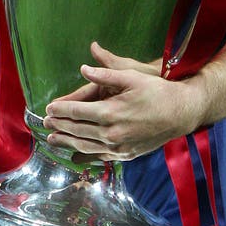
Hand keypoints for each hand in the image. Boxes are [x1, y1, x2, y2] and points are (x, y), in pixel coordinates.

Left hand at [43, 42, 202, 161]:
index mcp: (111, 112)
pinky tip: (74, 156)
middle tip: (44, 123)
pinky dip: (84, 156)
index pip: (77, 111)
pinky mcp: (126, 155)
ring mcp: (118, 147)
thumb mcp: (132, 76)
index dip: (61, 110)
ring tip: (51, 140)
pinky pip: (100, 157)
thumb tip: (83, 68)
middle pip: (77, 131)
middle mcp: (112, 133)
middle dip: (59, 126)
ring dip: (66, 143)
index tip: (49, 108)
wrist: (181, 113)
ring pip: (85, 146)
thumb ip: (105, 74)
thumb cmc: (157, 91)